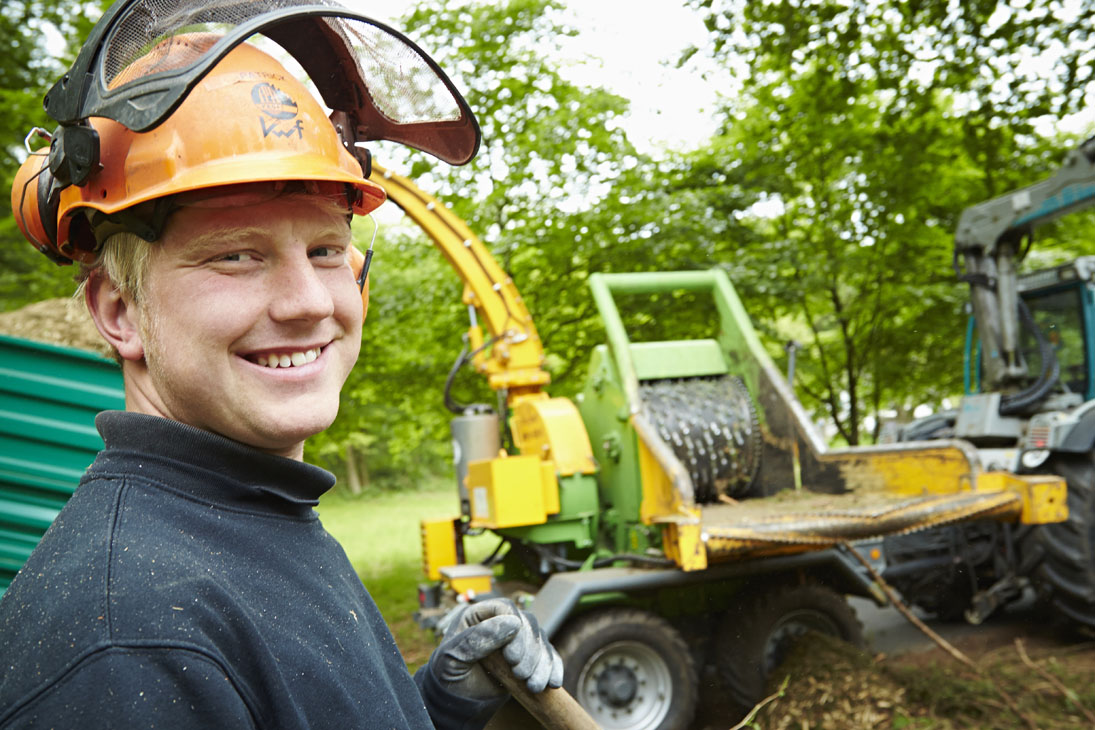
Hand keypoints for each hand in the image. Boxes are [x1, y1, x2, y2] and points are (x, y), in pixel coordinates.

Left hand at [427, 598, 563, 700]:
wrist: (454, 702)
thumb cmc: (448, 675)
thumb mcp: (453, 657)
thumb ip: (477, 639)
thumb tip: (512, 622)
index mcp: (478, 615)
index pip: (505, 608)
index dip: (515, 628)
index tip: (512, 656)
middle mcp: (499, 623)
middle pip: (527, 624)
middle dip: (530, 651)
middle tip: (520, 674)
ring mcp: (515, 640)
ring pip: (540, 641)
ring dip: (541, 663)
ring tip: (534, 686)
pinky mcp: (527, 658)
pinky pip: (547, 657)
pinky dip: (552, 668)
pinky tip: (553, 683)